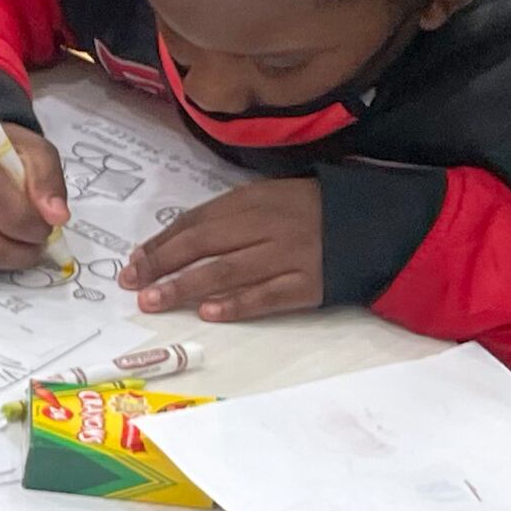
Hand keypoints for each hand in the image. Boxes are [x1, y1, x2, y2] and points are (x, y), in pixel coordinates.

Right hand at [0, 119, 69, 271]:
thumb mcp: (31, 148)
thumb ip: (48, 178)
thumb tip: (58, 218)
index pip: (14, 217)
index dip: (40, 226)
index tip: (50, 220)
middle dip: (30, 248)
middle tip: (42, 235)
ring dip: (17, 259)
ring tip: (29, 242)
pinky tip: (7, 240)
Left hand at [121, 178, 325, 320]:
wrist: (378, 223)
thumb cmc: (314, 212)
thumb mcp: (272, 197)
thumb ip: (230, 215)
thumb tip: (176, 241)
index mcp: (254, 199)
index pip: (197, 220)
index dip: (162, 241)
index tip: (134, 259)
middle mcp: (268, 224)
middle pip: (204, 244)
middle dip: (162, 263)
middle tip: (131, 282)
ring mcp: (289, 255)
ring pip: (227, 271)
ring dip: (185, 287)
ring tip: (153, 301)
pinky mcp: (308, 284)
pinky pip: (266, 296)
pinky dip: (236, 304)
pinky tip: (207, 313)